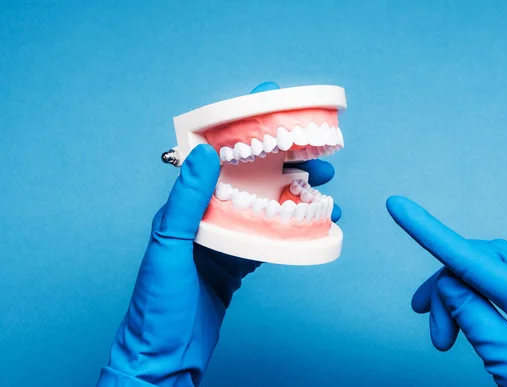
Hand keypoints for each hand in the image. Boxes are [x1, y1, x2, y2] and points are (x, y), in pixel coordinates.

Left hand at [97, 82, 341, 386]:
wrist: (163, 356)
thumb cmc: (158, 306)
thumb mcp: (169, 248)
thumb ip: (187, 201)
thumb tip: (203, 151)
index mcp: (187, 205)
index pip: (216, 153)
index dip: (243, 125)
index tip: (272, 100)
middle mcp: (207, 215)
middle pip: (252, 176)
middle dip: (286, 159)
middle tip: (320, 154)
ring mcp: (224, 238)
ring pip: (266, 203)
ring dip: (296, 190)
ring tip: (325, 185)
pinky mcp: (236, 262)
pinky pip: (269, 235)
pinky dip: (292, 225)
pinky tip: (313, 220)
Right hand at [386, 196, 506, 386]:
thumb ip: (473, 316)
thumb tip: (448, 284)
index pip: (467, 256)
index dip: (426, 230)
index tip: (398, 207)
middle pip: (473, 262)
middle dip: (444, 292)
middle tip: (436, 334)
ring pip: (486, 268)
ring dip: (459, 294)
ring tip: (448, 333)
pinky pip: (504, 275)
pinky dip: (479, 291)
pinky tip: (473, 310)